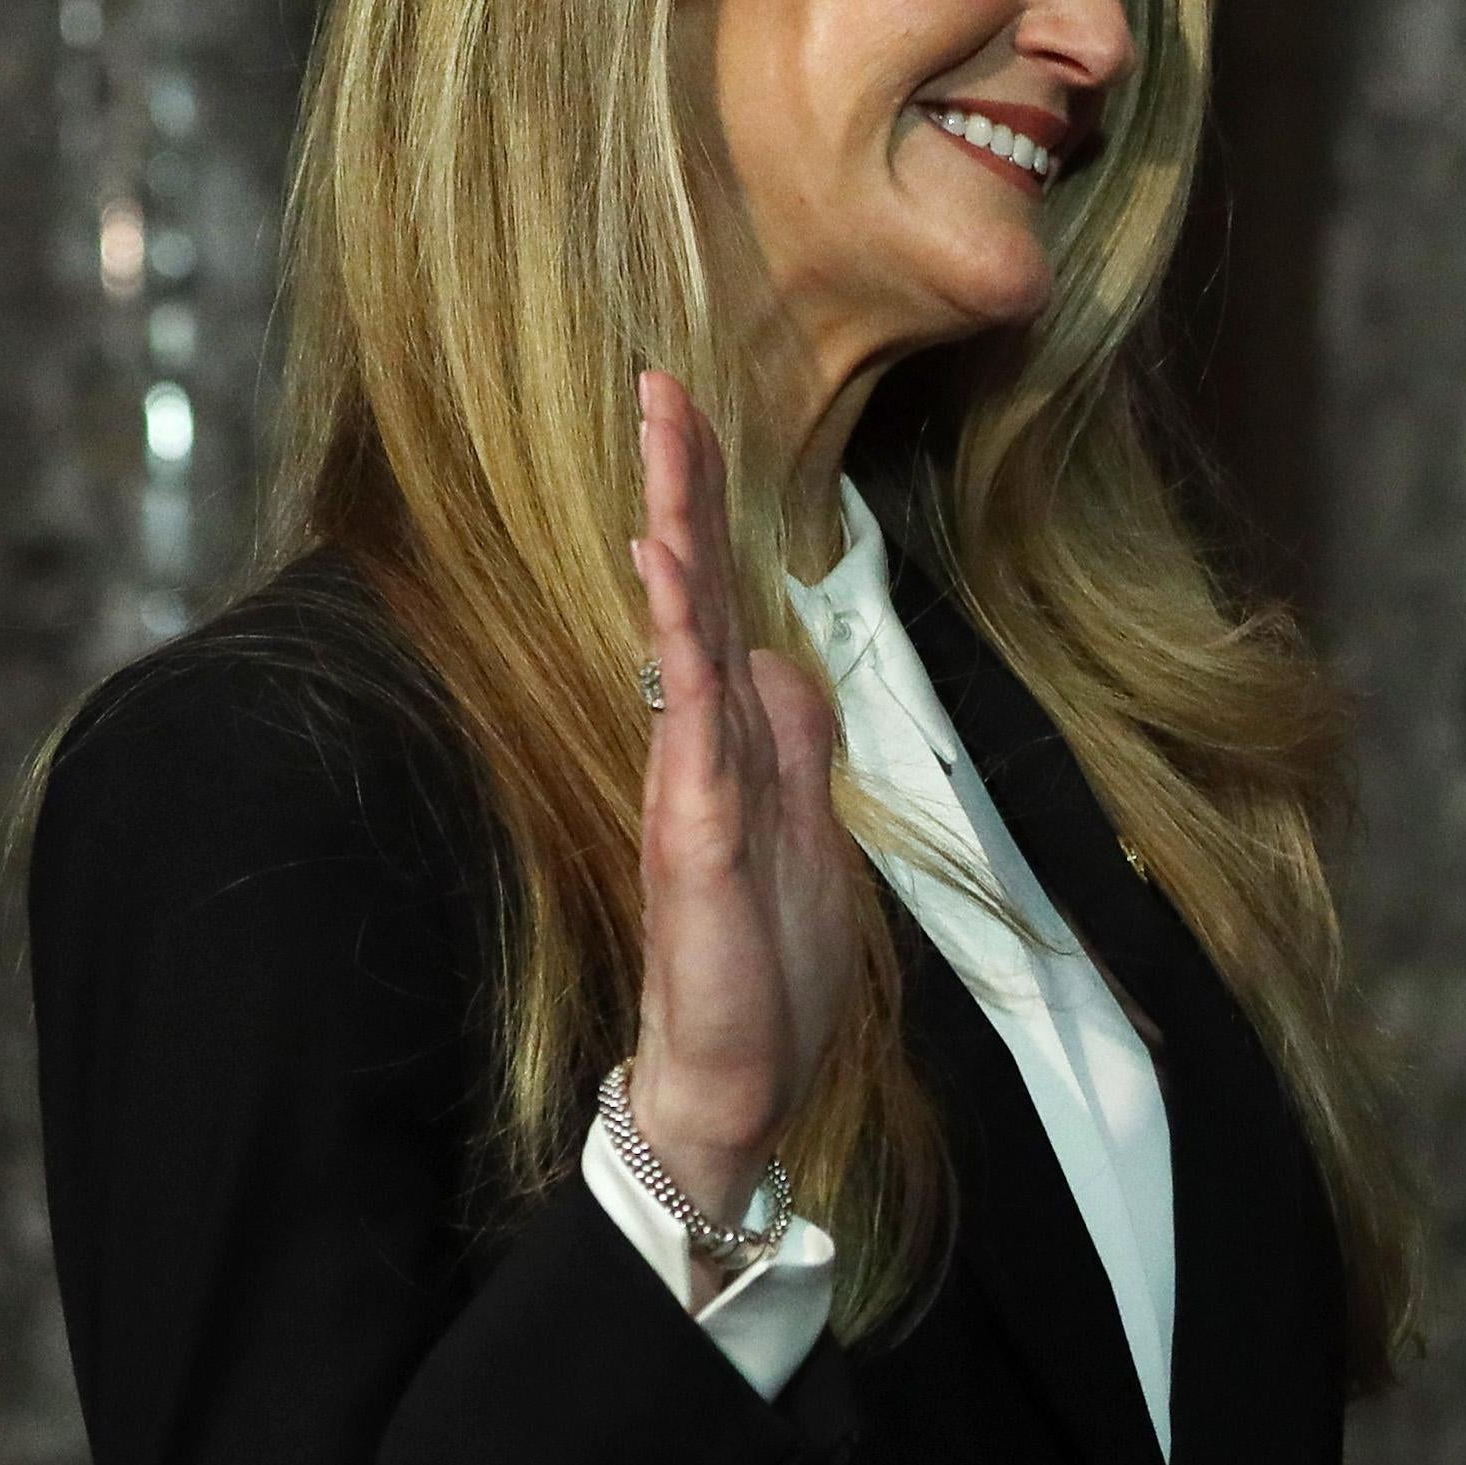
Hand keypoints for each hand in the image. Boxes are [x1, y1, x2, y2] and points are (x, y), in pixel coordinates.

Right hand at [622, 369, 863, 1238]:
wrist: (736, 1083)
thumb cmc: (764, 972)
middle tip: (660, 382)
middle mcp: (700, 749)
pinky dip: (679, 646)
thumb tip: (772, 660)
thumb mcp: (805, 836)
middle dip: (679, 488)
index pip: (715, 601)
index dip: (706, 513)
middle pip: (687, 594)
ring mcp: (691, 789)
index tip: (693, 416)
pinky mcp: (690, 841)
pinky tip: (666, 574)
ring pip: (679, 637)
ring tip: (662, 443)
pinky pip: (686, 724)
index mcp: (730, 744)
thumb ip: (786, 746)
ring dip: (674, 536)